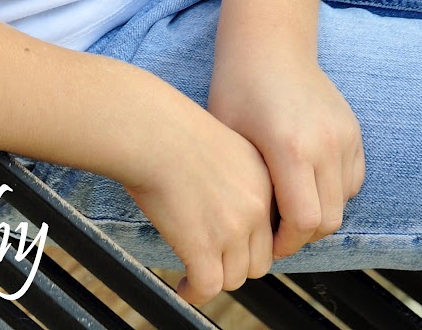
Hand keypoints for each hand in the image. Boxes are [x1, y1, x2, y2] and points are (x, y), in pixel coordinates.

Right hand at [121, 93, 275, 306]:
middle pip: (258, 261)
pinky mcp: (203, 247)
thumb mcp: (222, 144)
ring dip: (214, 277)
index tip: (231, 244)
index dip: (250, 242)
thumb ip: (236, 177)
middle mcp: (256, 207)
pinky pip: (207, 288)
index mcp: (264, 179)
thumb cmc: (171, 129)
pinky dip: (194, 292)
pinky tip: (183, 286)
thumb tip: (225, 207)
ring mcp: (232, 230)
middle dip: (234, 263)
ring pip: (234, 278)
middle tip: (213, 258)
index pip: (272, 230)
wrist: (149, 130)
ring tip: (195, 274)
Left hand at [207, 46, 364, 261]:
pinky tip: (305, 181)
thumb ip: (246, 185)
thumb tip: (247, 233)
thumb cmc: (237, 86)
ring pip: (343, 203)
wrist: (269, 42)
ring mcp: (344, 135)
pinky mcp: (354, 130)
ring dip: (319, 213)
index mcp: (290, 147)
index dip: (285, 243)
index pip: (303, 222)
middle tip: (276, 230)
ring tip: (288, 204)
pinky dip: (334, 192)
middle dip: (302, 235)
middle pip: (327, 220)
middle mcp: (325, 143)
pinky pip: (352, 181)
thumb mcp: (229, 136)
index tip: (265, 242)